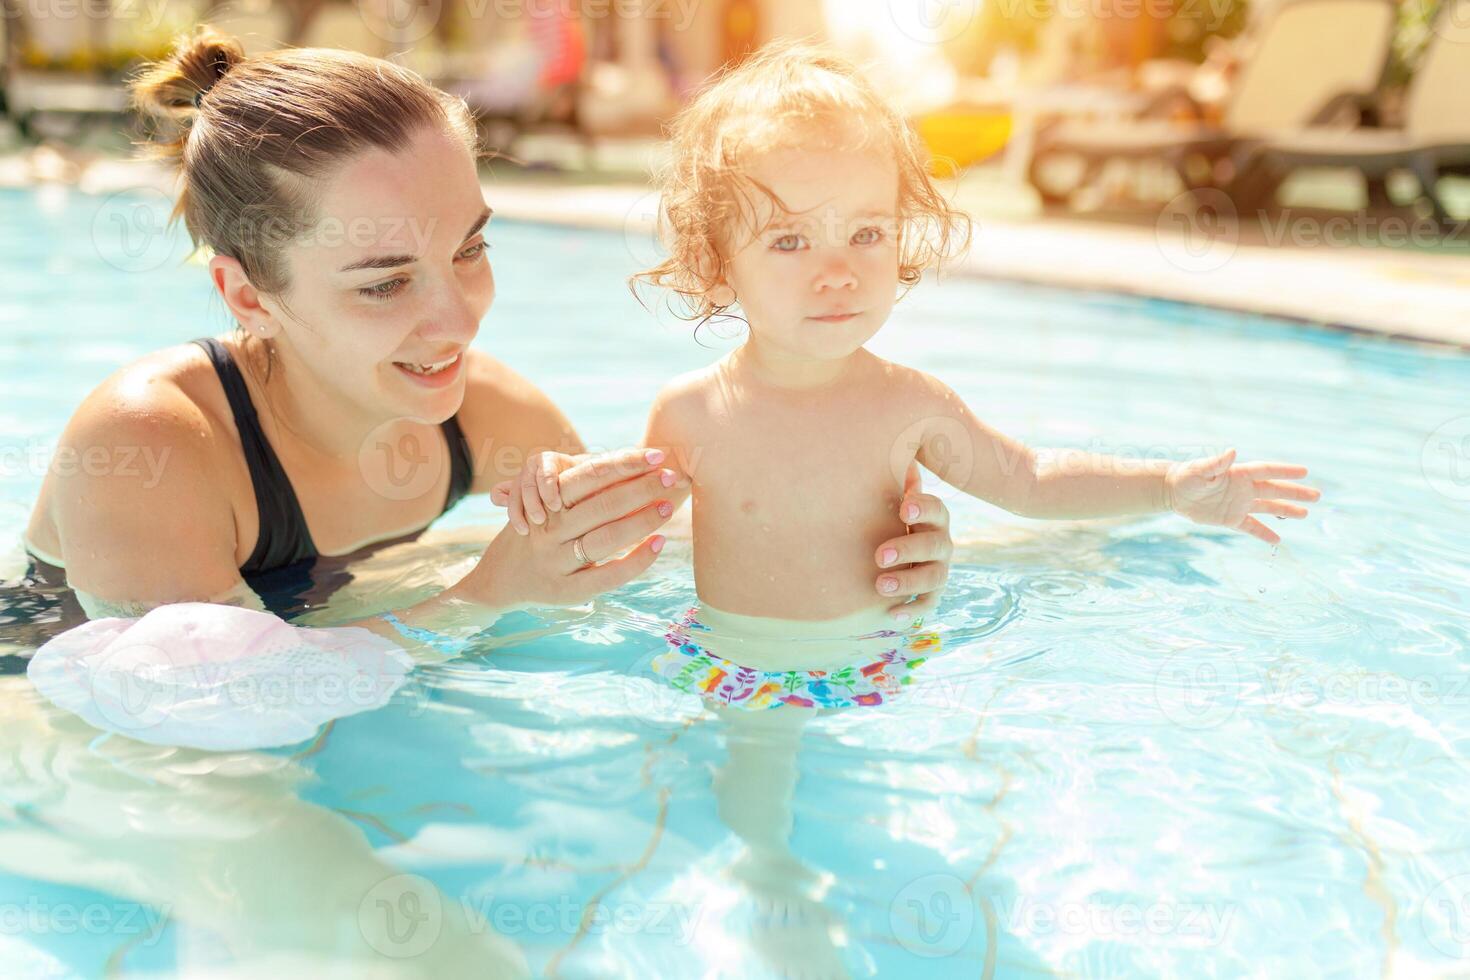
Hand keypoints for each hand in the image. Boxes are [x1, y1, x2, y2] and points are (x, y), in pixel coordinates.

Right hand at [466, 447, 680, 607]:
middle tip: (673, 476)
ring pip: (605, 538)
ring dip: (642, 521)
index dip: (625, 462)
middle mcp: (549, 528)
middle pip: (601, 504)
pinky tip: (658, 543)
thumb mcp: (547, 504)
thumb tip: (633, 462)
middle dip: (641, 488)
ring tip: (669, 506)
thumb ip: (580, 487)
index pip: (590, 474)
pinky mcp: (567, 590)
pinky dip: (636, 560)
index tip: (658, 454)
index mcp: (547, 501)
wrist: (498, 579)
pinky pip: (608, 574)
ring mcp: (556, 561)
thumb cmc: (537, 532)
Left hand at [872, 463, 952, 621]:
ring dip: (908, 582)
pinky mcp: (929, 595)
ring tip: (879, 585)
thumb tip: (895, 451)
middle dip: (908, 549)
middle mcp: (941, 542)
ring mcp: (938, 569)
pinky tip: (890, 616)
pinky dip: (910, 612)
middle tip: (878, 555)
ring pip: (933, 577)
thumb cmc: (885, 512)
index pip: (936, 509)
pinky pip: (928, 606)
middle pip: (935, 545)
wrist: (885, 547)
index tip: (903, 508)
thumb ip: (892, 475)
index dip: (923, 508)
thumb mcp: (888, 492)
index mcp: (932, 515)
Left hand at [1166, 448, 1320, 545]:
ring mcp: (1239, 504)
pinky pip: (1251, 527)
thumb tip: (1232, 451)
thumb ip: (1216, 463)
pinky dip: (1264, 533)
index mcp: (1238, 474)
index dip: (1285, 472)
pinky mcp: (1231, 519)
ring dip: (1286, 510)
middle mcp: (1243, 489)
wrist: (1173, 492)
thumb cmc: (1186, 476)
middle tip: (1317, 495)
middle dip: (1295, 492)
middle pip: (1274, 490)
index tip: (1304, 472)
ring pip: (1268, 508)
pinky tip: (1278, 541)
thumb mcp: (1200, 470)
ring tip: (1306, 514)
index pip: (1267, 472)